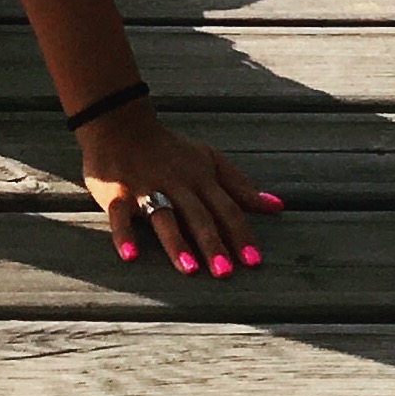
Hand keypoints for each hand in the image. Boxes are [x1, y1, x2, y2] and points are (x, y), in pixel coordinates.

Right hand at [75, 103, 278, 279]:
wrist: (119, 122)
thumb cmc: (170, 150)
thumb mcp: (209, 161)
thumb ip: (240, 187)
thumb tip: (278, 206)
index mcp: (200, 178)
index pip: (225, 208)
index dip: (239, 234)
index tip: (254, 263)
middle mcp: (176, 183)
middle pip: (197, 215)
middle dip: (212, 242)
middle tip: (225, 273)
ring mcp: (145, 187)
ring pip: (163, 215)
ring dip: (176, 241)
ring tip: (189, 269)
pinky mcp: (116, 191)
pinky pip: (120, 214)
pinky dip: (124, 235)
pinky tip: (131, 256)